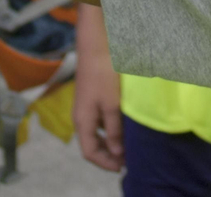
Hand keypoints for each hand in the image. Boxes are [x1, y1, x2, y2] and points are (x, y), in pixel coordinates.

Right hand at [72, 14, 123, 172]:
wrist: (96, 45)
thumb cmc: (104, 74)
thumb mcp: (112, 104)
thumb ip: (114, 130)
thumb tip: (117, 152)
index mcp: (82, 121)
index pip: (89, 152)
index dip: (105, 163)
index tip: (123, 166)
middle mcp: (81, 117)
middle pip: (91, 145)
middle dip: (108, 155)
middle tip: (128, 158)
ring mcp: (86, 107)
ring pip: (96, 133)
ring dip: (111, 141)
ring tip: (129, 144)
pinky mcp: (93, 98)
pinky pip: (100, 121)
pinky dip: (111, 128)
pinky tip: (124, 126)